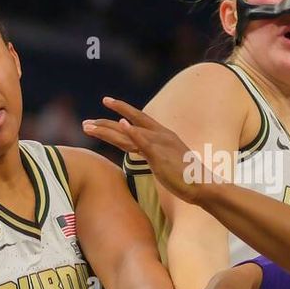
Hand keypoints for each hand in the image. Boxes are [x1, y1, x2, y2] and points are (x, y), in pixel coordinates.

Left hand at [83, 98, 212, 203]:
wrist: (203, 185)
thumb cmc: (187, 177)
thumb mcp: (167, 162)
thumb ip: (153, 154)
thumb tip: (141, 153)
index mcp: (163, 136)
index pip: (138, 120)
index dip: (122, 111)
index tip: (107, 104)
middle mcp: (160, 136)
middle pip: (129, 123)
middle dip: (106, 122)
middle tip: (86, 122)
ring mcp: (160, 144)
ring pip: (129, 132)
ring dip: (107, 128)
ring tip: (89, 126)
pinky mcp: (160, 155)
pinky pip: (143, 142)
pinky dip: (132, 132)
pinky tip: (121, 124)